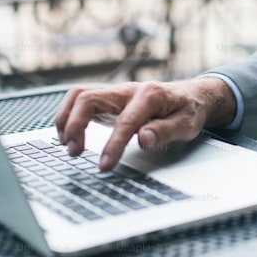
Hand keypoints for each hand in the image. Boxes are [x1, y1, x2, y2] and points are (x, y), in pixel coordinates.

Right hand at [53, 78, 234, 170]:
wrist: (190, 95)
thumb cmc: (187, 110)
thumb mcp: (187, 124)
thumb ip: (165, 131)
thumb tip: (143, 139)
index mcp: (150, 95)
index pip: (125, 120)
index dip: (113, 144)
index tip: (104, 165)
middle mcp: (127, 90)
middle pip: (89, 98)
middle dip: (76, 125)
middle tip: (74, 152)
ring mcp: (115, 93)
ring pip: (79, 95)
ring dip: (66, 118)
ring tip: (66, 144)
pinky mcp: (108, 100)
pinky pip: (81, 101)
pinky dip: (69, 116)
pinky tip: (69, 136)